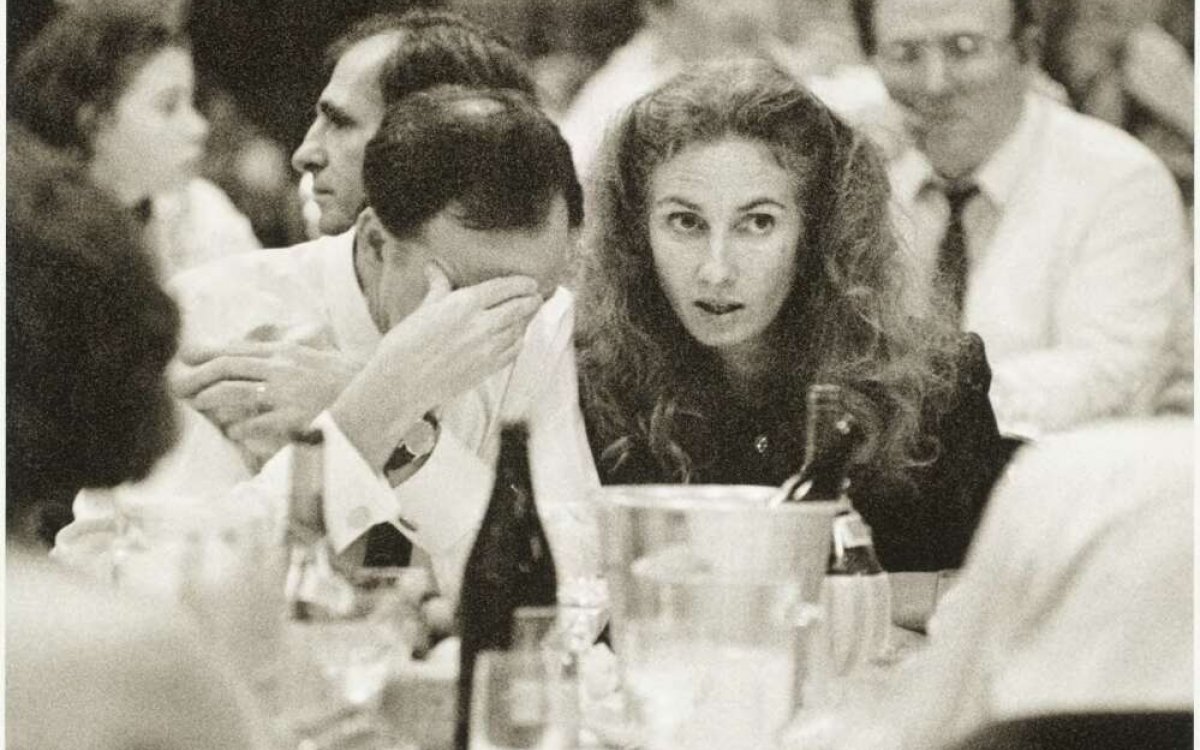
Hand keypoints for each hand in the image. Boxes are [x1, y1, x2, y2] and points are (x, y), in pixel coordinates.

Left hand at [173, 338, 360, 467]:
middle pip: (228, 366)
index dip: (206, 351)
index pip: (236, 348)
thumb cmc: (347, 380)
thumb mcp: (316, 357)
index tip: (185, 356)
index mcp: (286, 353)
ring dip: (212, 398)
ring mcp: (288, 393)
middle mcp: (283, 368)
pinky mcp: (296, 417)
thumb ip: (288, 356)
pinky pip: (258, 423)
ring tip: (199, 403)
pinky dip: (241, 428)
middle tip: (178, 382)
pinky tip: (233, 433)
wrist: (379, 395)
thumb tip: (261, 360)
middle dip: (198, 374)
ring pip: (236, 391)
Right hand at [331, 264, 541, 467]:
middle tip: (536, 297)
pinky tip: (516, 338)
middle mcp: (482, 324)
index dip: (522, 284)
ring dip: (526, 321)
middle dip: (531, 301)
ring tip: (527, 315)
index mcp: (465, 304)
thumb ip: (438, 287)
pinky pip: (513, 351)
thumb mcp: (423, 309)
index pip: (505, 288)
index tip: (530, 283)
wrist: (401, 383)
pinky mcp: (487, 369)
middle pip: (519, 308)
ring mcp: (488, 349)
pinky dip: (518, 341)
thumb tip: (433, 268)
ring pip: (519, 330)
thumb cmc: (405, 344)